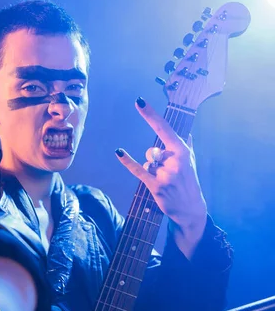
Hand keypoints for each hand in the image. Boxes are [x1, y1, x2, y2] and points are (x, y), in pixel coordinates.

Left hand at [115, 98, 206, 258]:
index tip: (139, 101)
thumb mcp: (191, 161)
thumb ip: (186, 145)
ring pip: (147, 162)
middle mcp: (174, 161)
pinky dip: (127, 161)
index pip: (164, 128)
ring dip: (152, 170)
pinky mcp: (155, 186)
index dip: (150, 115)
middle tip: (168, 172)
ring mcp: (165, 174)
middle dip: (155, 160)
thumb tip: (186, 132)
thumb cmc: (189, 182)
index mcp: (182, 151)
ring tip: (165, 181)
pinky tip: (119, 152)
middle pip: (152, 151)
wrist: (191, 208)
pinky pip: (138, 170)